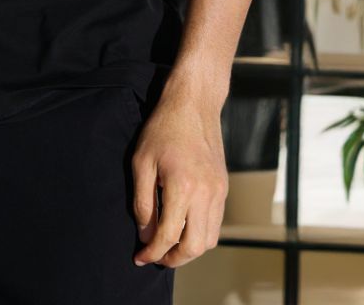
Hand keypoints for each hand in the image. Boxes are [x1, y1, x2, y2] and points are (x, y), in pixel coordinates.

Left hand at [129, 86, 227, 268]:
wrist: (193, 103)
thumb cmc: (163, 129)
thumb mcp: (141, 162)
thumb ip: (142, 202)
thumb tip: (145, 234)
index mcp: (182, 186)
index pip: (168, 236)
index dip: (152, 252)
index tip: (139, 257)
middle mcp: (205, 193)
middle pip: (194, 247)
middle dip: (173, 259)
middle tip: (155, 257)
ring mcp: (218, 191)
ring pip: (209, 240)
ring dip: (189, 251)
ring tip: (168, 247)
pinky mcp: (224, 187)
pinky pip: (216, 224)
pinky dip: (201, 235)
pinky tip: (184, 229)